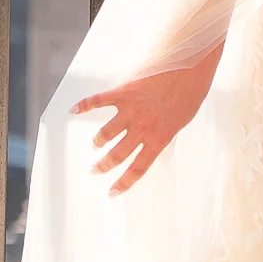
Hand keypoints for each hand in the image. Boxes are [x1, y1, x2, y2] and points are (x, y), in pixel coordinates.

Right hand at [75, 49, 221, 193]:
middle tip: (94, 170)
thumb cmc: (189, 95)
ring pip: (106, 133)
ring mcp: (131, 110)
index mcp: (159, 139)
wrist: (188, 68)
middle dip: (103, 166)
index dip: (123, 183)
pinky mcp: (124, 93)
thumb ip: (162, 134)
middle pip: (117, 154)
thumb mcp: (179, 123)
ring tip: (95, 144)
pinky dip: (85, 106)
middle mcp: (142, 128)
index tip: (112, 193)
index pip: (137, 168)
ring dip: (98, 141)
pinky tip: (73, 110)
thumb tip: (152, 143)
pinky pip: (99, 101)